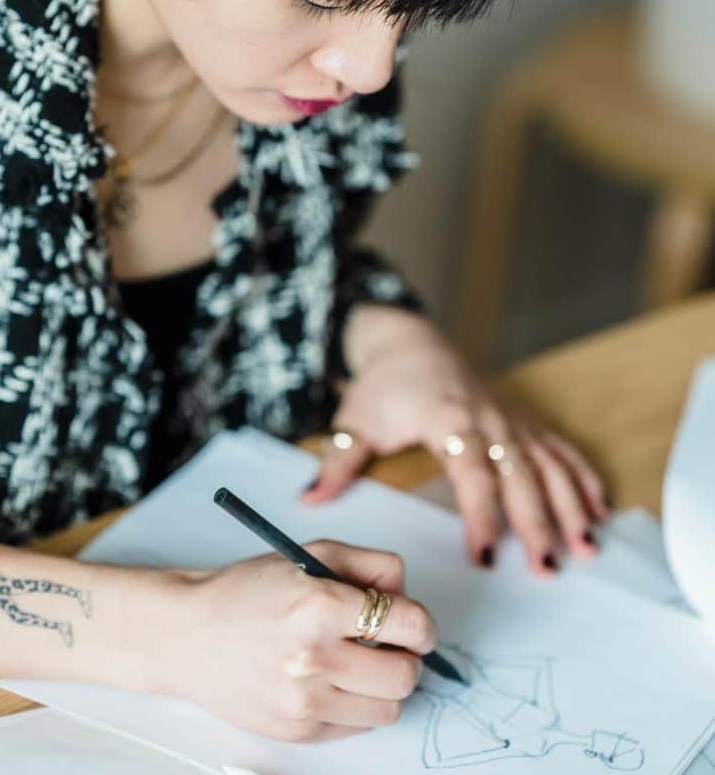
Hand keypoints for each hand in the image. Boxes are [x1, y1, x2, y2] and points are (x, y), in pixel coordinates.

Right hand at [157, 541, 436, 741]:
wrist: (189, 635)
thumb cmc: (248, 591)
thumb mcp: (311, 554)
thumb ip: (370, 566)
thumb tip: (406, 595)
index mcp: (320, 604)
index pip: (409, 624)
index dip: (423, 624)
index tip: (418, 625)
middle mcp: (314, 656)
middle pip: (405, 674)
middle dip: (407, 657)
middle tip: (389, 643)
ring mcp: (305, 701)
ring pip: (389, 708)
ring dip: (384, 685)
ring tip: (359, 662)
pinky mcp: (298, 731)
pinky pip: (358, 726)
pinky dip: (356, 704)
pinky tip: (333, 680)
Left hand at [302, 307, 610, 575]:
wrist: (409, 341)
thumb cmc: (382, 385)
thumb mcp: (354, 421)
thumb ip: (337, 463)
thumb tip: (308, 501)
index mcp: (447, 418)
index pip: (471, 471)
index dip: (480, 515)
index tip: (484, 557)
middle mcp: (487, 417)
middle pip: (519, 473)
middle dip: (538, 521)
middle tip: (548, 568)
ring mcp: (510, 418)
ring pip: (548, 463)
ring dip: (571, 505)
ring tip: (587, 547)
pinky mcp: (522, 420)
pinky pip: (559, 449)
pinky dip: (582, 478)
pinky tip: (600, 511)